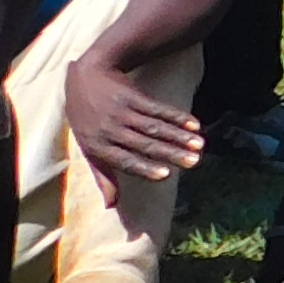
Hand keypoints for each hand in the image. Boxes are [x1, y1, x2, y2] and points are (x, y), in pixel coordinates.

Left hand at [60, 50, 206, 186]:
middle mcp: (109, 129)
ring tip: (199, 144)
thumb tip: (111, 206)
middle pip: (144, 143)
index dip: (145, 168)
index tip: (167, 175)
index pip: (124, 160)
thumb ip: (102, 176)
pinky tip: (193, 123)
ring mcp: (121, 111)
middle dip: (170, 153)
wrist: (84, 76)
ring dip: (178, 135)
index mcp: (97, 146)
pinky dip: (176, 116)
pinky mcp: (132, 96)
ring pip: (153, 126)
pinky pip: (157, 108)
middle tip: (194, 161)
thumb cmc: (86, 118)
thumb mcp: (88, 148)